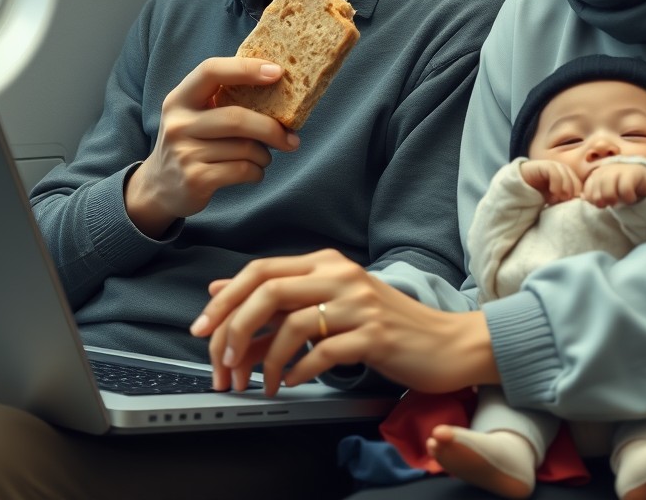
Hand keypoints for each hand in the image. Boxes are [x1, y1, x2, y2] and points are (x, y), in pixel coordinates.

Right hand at [125, 57, 299, 236]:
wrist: (160, 187)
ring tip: (263, 156)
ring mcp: (184, 152)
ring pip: (245, 148)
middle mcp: (178, 123)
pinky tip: (253, 172)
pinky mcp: (195, 179)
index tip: (277, 72)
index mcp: (180, 98)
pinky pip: (242, 170)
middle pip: (236, 118)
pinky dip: (257, 172)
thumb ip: (226, 99)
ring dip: (264, 155)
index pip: (211, 71)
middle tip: (292, 137)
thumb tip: (279, 85)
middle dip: (271, 128)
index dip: (246, 68)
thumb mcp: (196, 115)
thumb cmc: (193, 142)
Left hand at [189, 248, 498, 395]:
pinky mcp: (374, 335)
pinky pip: (322, 352)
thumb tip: (220, 290)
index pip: (261, 269)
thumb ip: (279, 296)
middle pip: (269, 290)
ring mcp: (359, 303)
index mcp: (327, 262)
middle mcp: (341, 275)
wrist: (444, 342)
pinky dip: (297, 372)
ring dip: (264, 361)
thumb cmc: (385, 323)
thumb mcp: (330, 301)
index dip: (225, 299)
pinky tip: (291, 383)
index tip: (201, 329)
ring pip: (291, 324)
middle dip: (234, 329)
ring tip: (260, 384)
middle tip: (222, 365)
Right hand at [519, 159, 581, 204]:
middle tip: (565, 202)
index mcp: (567, 177)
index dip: (578, 195)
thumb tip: (581, 199)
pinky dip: (556, 183)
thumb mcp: (555, 198)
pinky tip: (552, 192)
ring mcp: (553, 166)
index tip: (573, 205)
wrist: (520, 188)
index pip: (580, 185)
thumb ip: (566, 198)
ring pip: (566, 174)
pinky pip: (554, 172)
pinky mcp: (544, 165)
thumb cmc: (539, 195)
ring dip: (565, 188)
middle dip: (572, 192)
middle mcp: (562, 169)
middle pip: (575, 179)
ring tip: (557, 199)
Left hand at [582, 162, 645, 207]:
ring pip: (609, 194)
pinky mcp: (631, 173)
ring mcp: (617, 170)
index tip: (603, 202)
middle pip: (597, 196)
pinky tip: (631, 198)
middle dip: (604, 203)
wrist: (641, 174)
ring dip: (614, 201)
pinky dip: (628, 198)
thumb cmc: (619, 183)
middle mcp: (604, 171)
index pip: (588, 193)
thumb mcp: (605, 188)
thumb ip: (593, 193)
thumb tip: (582, 197)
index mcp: (596, 175)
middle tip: (612, 203)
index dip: (594, 202)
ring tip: (620, 201)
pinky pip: (625, 191)